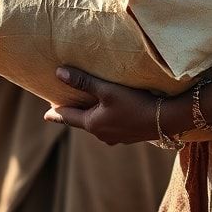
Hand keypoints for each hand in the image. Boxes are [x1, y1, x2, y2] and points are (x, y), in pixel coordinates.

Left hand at [43, 67, 160, 145]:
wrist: (165, 119)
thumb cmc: (134, 103)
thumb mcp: (106, 89)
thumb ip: (82, 81)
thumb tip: (58, 73)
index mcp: (93, 124)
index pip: (68, 117)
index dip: (56, 113)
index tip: (46, 115)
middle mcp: (102, 135)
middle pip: (82, 122)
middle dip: (74, 114)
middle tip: (64, 108)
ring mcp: (117, 138)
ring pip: (98, 125)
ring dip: (91, 116)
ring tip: (87, 108)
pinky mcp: (130, 135)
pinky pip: (111, 126)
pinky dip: (105, 118)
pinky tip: (112, 114)